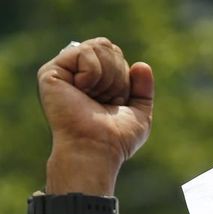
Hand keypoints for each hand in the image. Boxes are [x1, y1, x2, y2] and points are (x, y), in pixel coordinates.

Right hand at [38, 37, 152, 187]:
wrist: (97, 149)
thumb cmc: (116, 140)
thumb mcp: (139, 115)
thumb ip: (144, 91)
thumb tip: (141, 65)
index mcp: (94, 80)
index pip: (115, 55)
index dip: (124, 79)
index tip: (115, 103)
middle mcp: (77, 73)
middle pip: (108, 47)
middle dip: (117, 77)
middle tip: (105, 101)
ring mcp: (63, 71)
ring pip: (98, 46)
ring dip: (107, 77)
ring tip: (94, 97)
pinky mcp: (51, 72)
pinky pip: (84, 52)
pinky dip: (93, 74)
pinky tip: (82, 90)